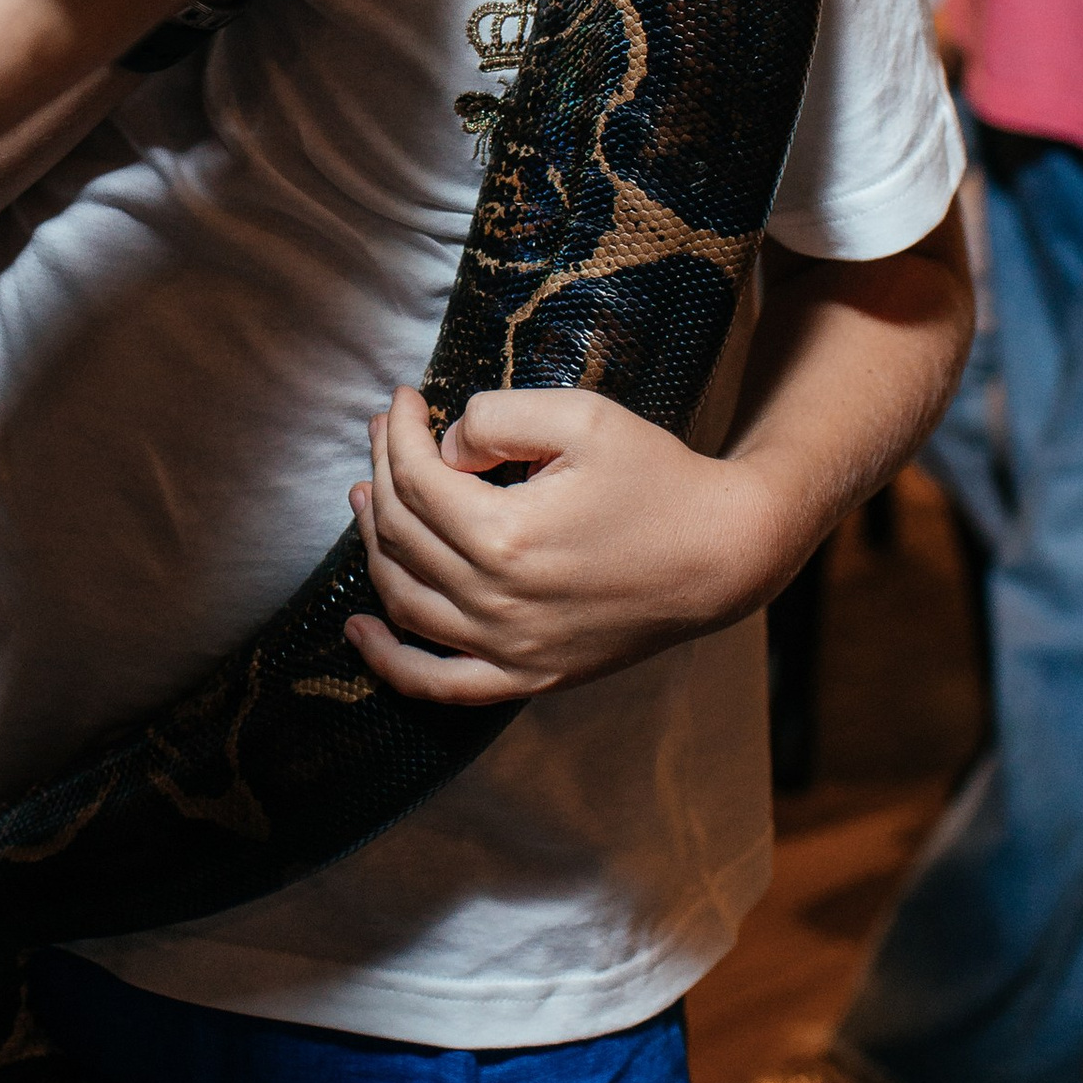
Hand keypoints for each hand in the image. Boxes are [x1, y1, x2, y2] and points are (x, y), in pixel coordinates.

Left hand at [343, 381, 786, 703]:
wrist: (723, 554)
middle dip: (382, 471)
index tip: (403, 399)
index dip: (398, 431)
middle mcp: (496, 601)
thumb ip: (497, 416)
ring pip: (404, 598)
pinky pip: (438, 683)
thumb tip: (445, 447)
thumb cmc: (658, 478)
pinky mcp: (527, 675)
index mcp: (504, 536)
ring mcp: (509, 648)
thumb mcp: (582, 416)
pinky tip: (360, 631)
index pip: (416, 477)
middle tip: (385, 434)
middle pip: (401, 532)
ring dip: (372, 545)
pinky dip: (389, 661)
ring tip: (366, 498)